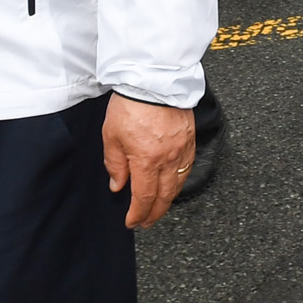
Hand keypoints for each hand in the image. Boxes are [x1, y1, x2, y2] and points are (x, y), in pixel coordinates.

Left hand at [102, 94, 196, 228]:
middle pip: (164, 196)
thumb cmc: (131, 104)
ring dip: (167, 200)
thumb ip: (115, 164)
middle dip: (154, 213)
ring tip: (158, 208)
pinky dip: (179, 181)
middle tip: (146, 222)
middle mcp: (168, 159)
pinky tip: (173, 184)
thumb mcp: (112, 136)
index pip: (144, 197)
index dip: (138, 214)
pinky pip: (187, 168)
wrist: (154, 79)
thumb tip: (118, 184)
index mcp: (147, 160)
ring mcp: (182, 150)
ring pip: (178, 184)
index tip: (132, 222)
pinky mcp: (190, 140)